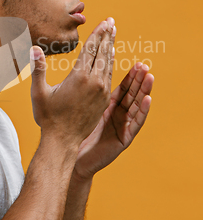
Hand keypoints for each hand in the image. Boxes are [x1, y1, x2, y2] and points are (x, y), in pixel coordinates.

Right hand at [30, 18, 115, 147]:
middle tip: (111, 22)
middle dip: (107, 36)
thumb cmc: (48, 117)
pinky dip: (111, 63)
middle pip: (103, 53)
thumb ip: (38, 69)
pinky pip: (110, 76)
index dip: (98, 34)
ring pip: (109, 64)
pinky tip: (111, 57)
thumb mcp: (39, 93)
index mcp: (79, 78)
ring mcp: (101, 92)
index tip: (104, 22)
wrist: (63, 141)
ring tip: (112, 34)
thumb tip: (34, 48)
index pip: (91, 49)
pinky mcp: (104, 100)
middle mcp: (94, 82)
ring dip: (111, 47)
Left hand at [74, 62, 153, 179]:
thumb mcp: (81, 107)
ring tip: (150, 77)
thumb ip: (84, 90)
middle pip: (132, 95)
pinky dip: (143, 111)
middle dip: (139, 80)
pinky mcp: (124, 138)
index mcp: (108, 106)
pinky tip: (148, 99)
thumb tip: (82, 69)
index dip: (130, 76)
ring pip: (137, 106)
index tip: (136, 63)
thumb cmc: (71, 132)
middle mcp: (118, 115)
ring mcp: (122, 127)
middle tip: (145, 65)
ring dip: (145, 91)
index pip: (122, 88)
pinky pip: (136, 123)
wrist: (69, 155)